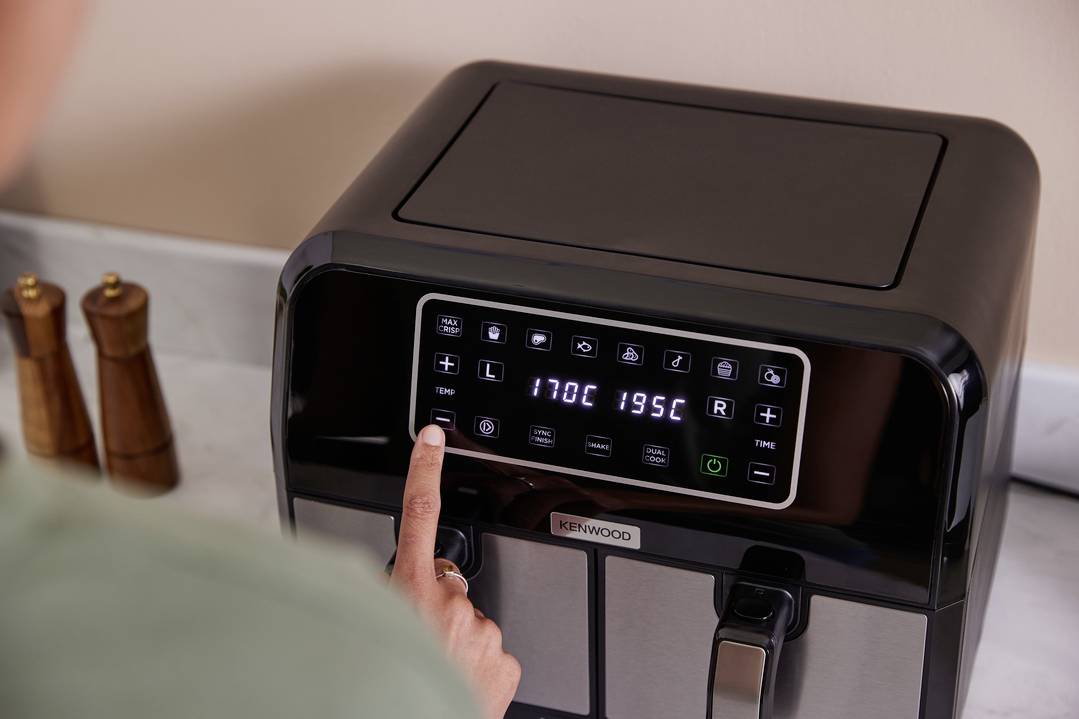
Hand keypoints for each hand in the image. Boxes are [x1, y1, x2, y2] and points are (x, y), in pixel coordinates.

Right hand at [391, 424, 520, 718]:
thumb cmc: (387, 693)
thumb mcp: (369, 630)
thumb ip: (389, 597)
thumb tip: (402, 587)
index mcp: (409, 592)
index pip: (417, 514)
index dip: (426, 470)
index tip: (434, 437)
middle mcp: (450, 605)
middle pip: (445, 583)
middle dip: (434, 603)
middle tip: (418, 640)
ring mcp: (482, 631)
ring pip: (468, 620)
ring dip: (454, 639)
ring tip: (436, 670)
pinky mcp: (505, 659)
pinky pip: (489, 649)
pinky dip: (475, 665)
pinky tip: (458, 684)